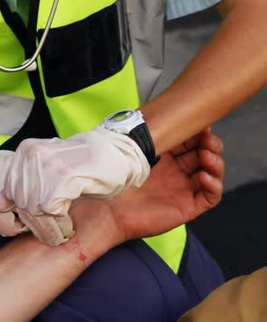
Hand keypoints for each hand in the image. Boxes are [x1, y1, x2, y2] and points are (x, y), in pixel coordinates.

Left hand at [0, 127, 149, 217]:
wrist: (120, 154)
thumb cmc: (86, 165)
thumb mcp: (48, 168)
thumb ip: (24, 183)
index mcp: (25, 150)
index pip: (9, 192)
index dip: (26, 206)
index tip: (46, 204)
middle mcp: (32, 154)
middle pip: (21, 203)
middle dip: (39, 216)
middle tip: (58, 213)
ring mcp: (47, 164)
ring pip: (35, 209)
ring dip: (51, 218)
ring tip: (66, 212)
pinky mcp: (62, 177)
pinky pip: (51, 210)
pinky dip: (62, 217)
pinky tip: (72, 208)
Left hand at [65, 129, 223, 255]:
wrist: (108, 211)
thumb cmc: (116, 183)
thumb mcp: (133, 155)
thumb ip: (147, 138)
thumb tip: (161, 113)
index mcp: (166, 158)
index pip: (190, 141)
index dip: (197, 132)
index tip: (199, 123)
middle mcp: (178, 172)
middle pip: (206, 153)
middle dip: (210, 143)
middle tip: (206, 137)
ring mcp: (184, 189)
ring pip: (213, 172)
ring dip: (215, 161)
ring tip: (207, 154)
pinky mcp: (188, 207)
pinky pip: (210, 195)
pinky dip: (213, 184)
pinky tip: (204, 176)